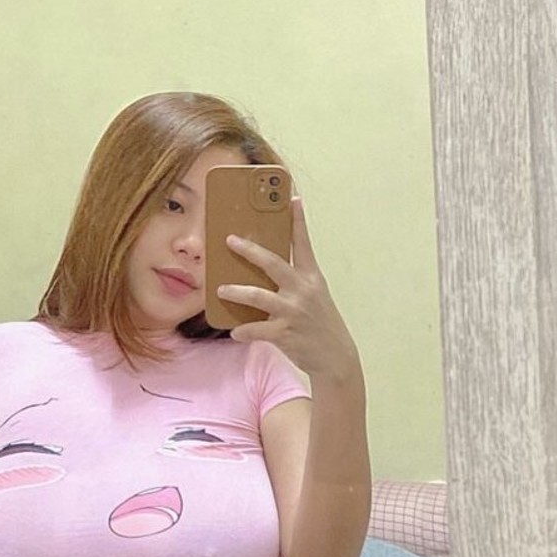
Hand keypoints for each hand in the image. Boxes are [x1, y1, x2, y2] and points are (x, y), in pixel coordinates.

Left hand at [217, 196, 360, 384]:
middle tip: (230, 240)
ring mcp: (294, 311)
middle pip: (272, 263)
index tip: (292, 199)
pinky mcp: (285, 333)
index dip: (297, 221)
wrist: (336, 357)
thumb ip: (294, 282)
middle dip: (249, 250)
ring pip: (258, 296)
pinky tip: (234, 331)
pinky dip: (242, 330)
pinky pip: (256, 329)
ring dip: (236, 291)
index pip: (302, 244)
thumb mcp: (314, 297)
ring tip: (220, 289)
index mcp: (311, 277)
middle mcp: (303, 290)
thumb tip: (264, 270)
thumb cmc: (319, 324)